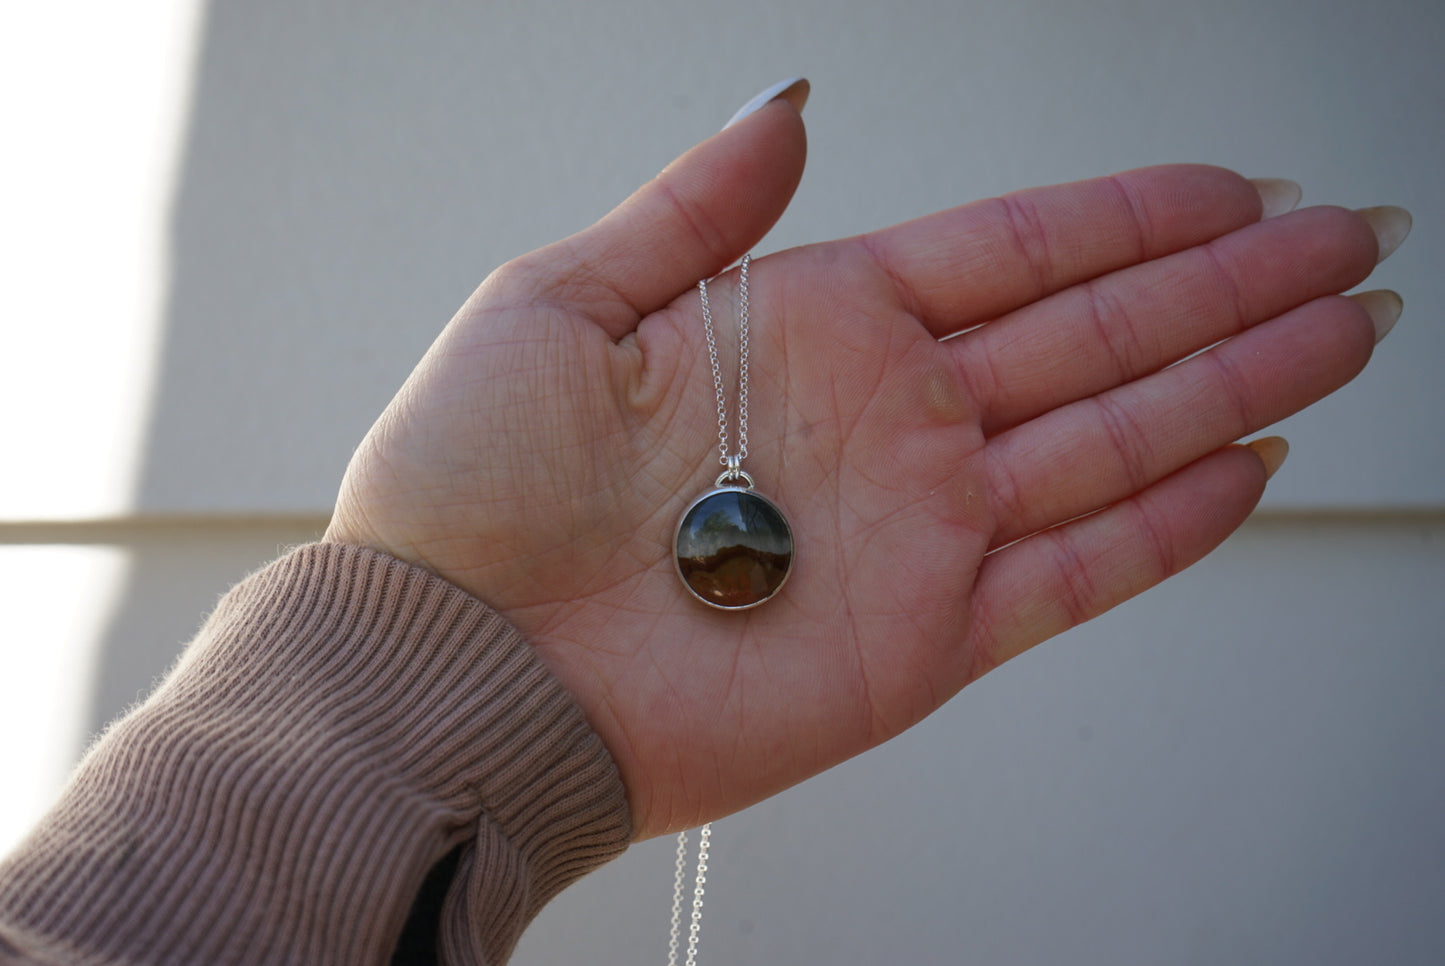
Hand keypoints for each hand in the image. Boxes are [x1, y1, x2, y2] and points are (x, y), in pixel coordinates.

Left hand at [325, 91, 1405, 838]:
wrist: (457, 671)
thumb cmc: (471, 495)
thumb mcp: (558, 299)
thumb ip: (695, 209)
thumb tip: (784, 110)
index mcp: (807, 329)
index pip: (1010, 254)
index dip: (1127, 218)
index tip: (1224, 189)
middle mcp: (878, 424)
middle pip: (1094, 336)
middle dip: (1226, 288)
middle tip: (1338, 244)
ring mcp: (914, 531)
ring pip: (1116, 442)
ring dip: (1234, 387)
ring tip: (1336, 333)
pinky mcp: (925, 638)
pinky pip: (1079, 573)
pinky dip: (1169, 526)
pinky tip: (1243, 468)